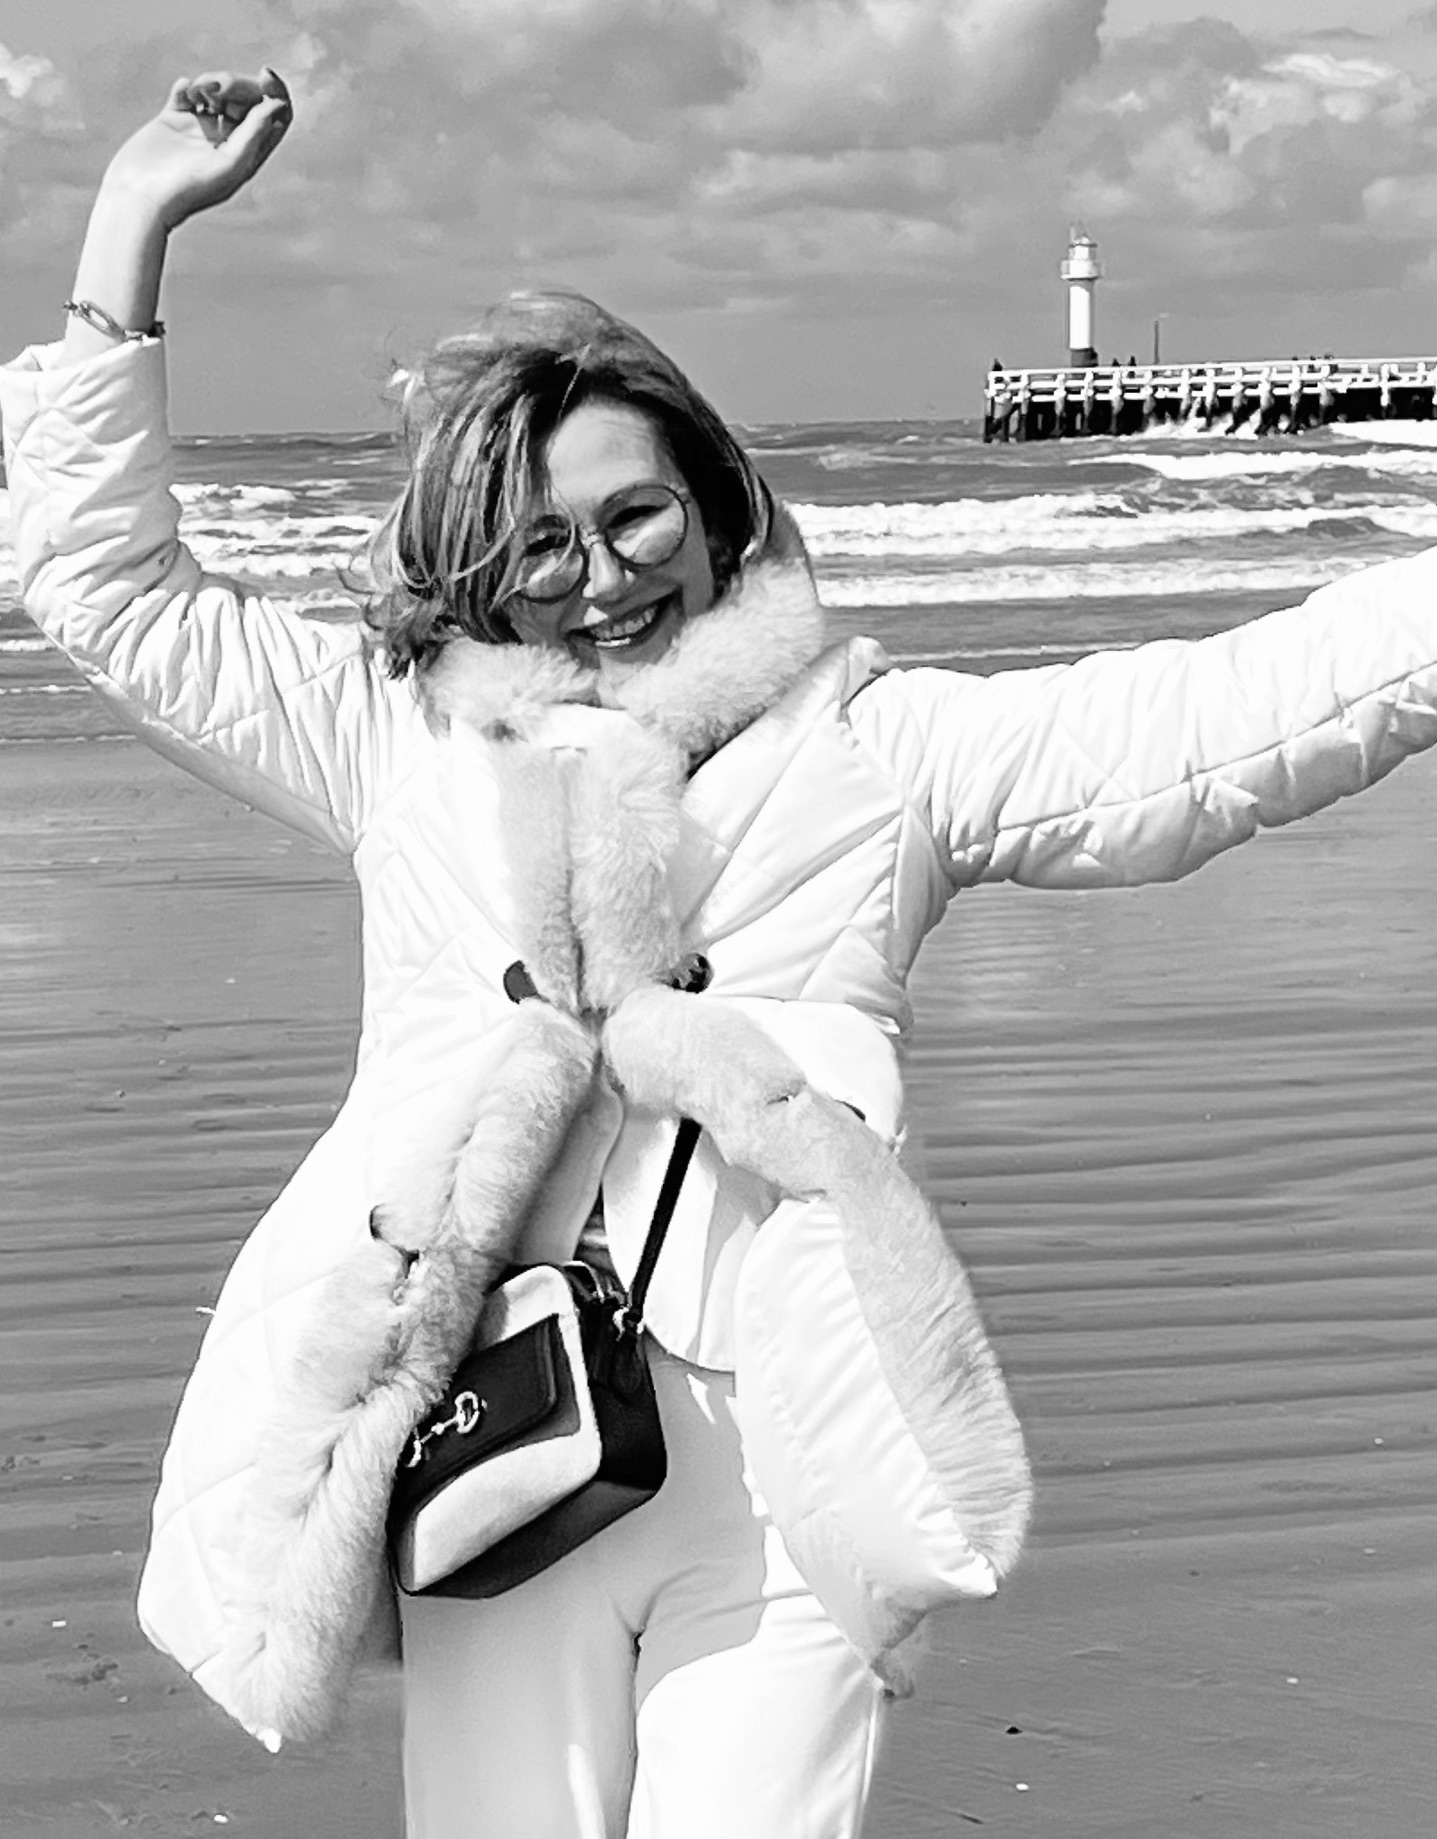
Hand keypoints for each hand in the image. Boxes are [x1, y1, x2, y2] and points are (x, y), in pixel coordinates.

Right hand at [100, 69, 292, 230]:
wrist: (141, 197)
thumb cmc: (189, 190)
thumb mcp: (230, 164)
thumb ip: (255, 135)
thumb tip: (279, 106)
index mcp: (247, 154)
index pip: (274, 117)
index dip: (275, 92)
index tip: (264, 75)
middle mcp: (226, 141)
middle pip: (245, 98)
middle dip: (236, 83)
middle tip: (217, 87)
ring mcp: (199, 130)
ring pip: (217, 91)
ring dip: (211, 81)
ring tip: (197, 93)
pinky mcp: (172, 122)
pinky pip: (186, 93)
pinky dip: (187, 86)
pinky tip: (182, 93)